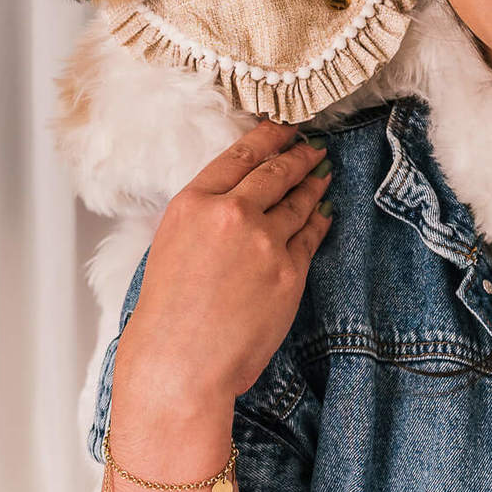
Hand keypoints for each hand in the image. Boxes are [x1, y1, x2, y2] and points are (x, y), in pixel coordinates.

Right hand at [117, 118, 333, 403]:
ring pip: (298, 202)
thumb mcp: (170, 245)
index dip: (267, 136)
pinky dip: (319, 221)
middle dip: (297, 155)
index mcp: (194, 203)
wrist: (180, 364)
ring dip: (312, 185)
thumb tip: (235, 198)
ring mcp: (264, 242)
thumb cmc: (166, 314)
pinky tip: (324, 213)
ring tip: (321, 174)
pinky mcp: (289, 271)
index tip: (283, 127)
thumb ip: (204, 216)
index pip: (239, 155)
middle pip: (275, 172)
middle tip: (311, 146)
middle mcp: (232, 214)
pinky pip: (310, 236)